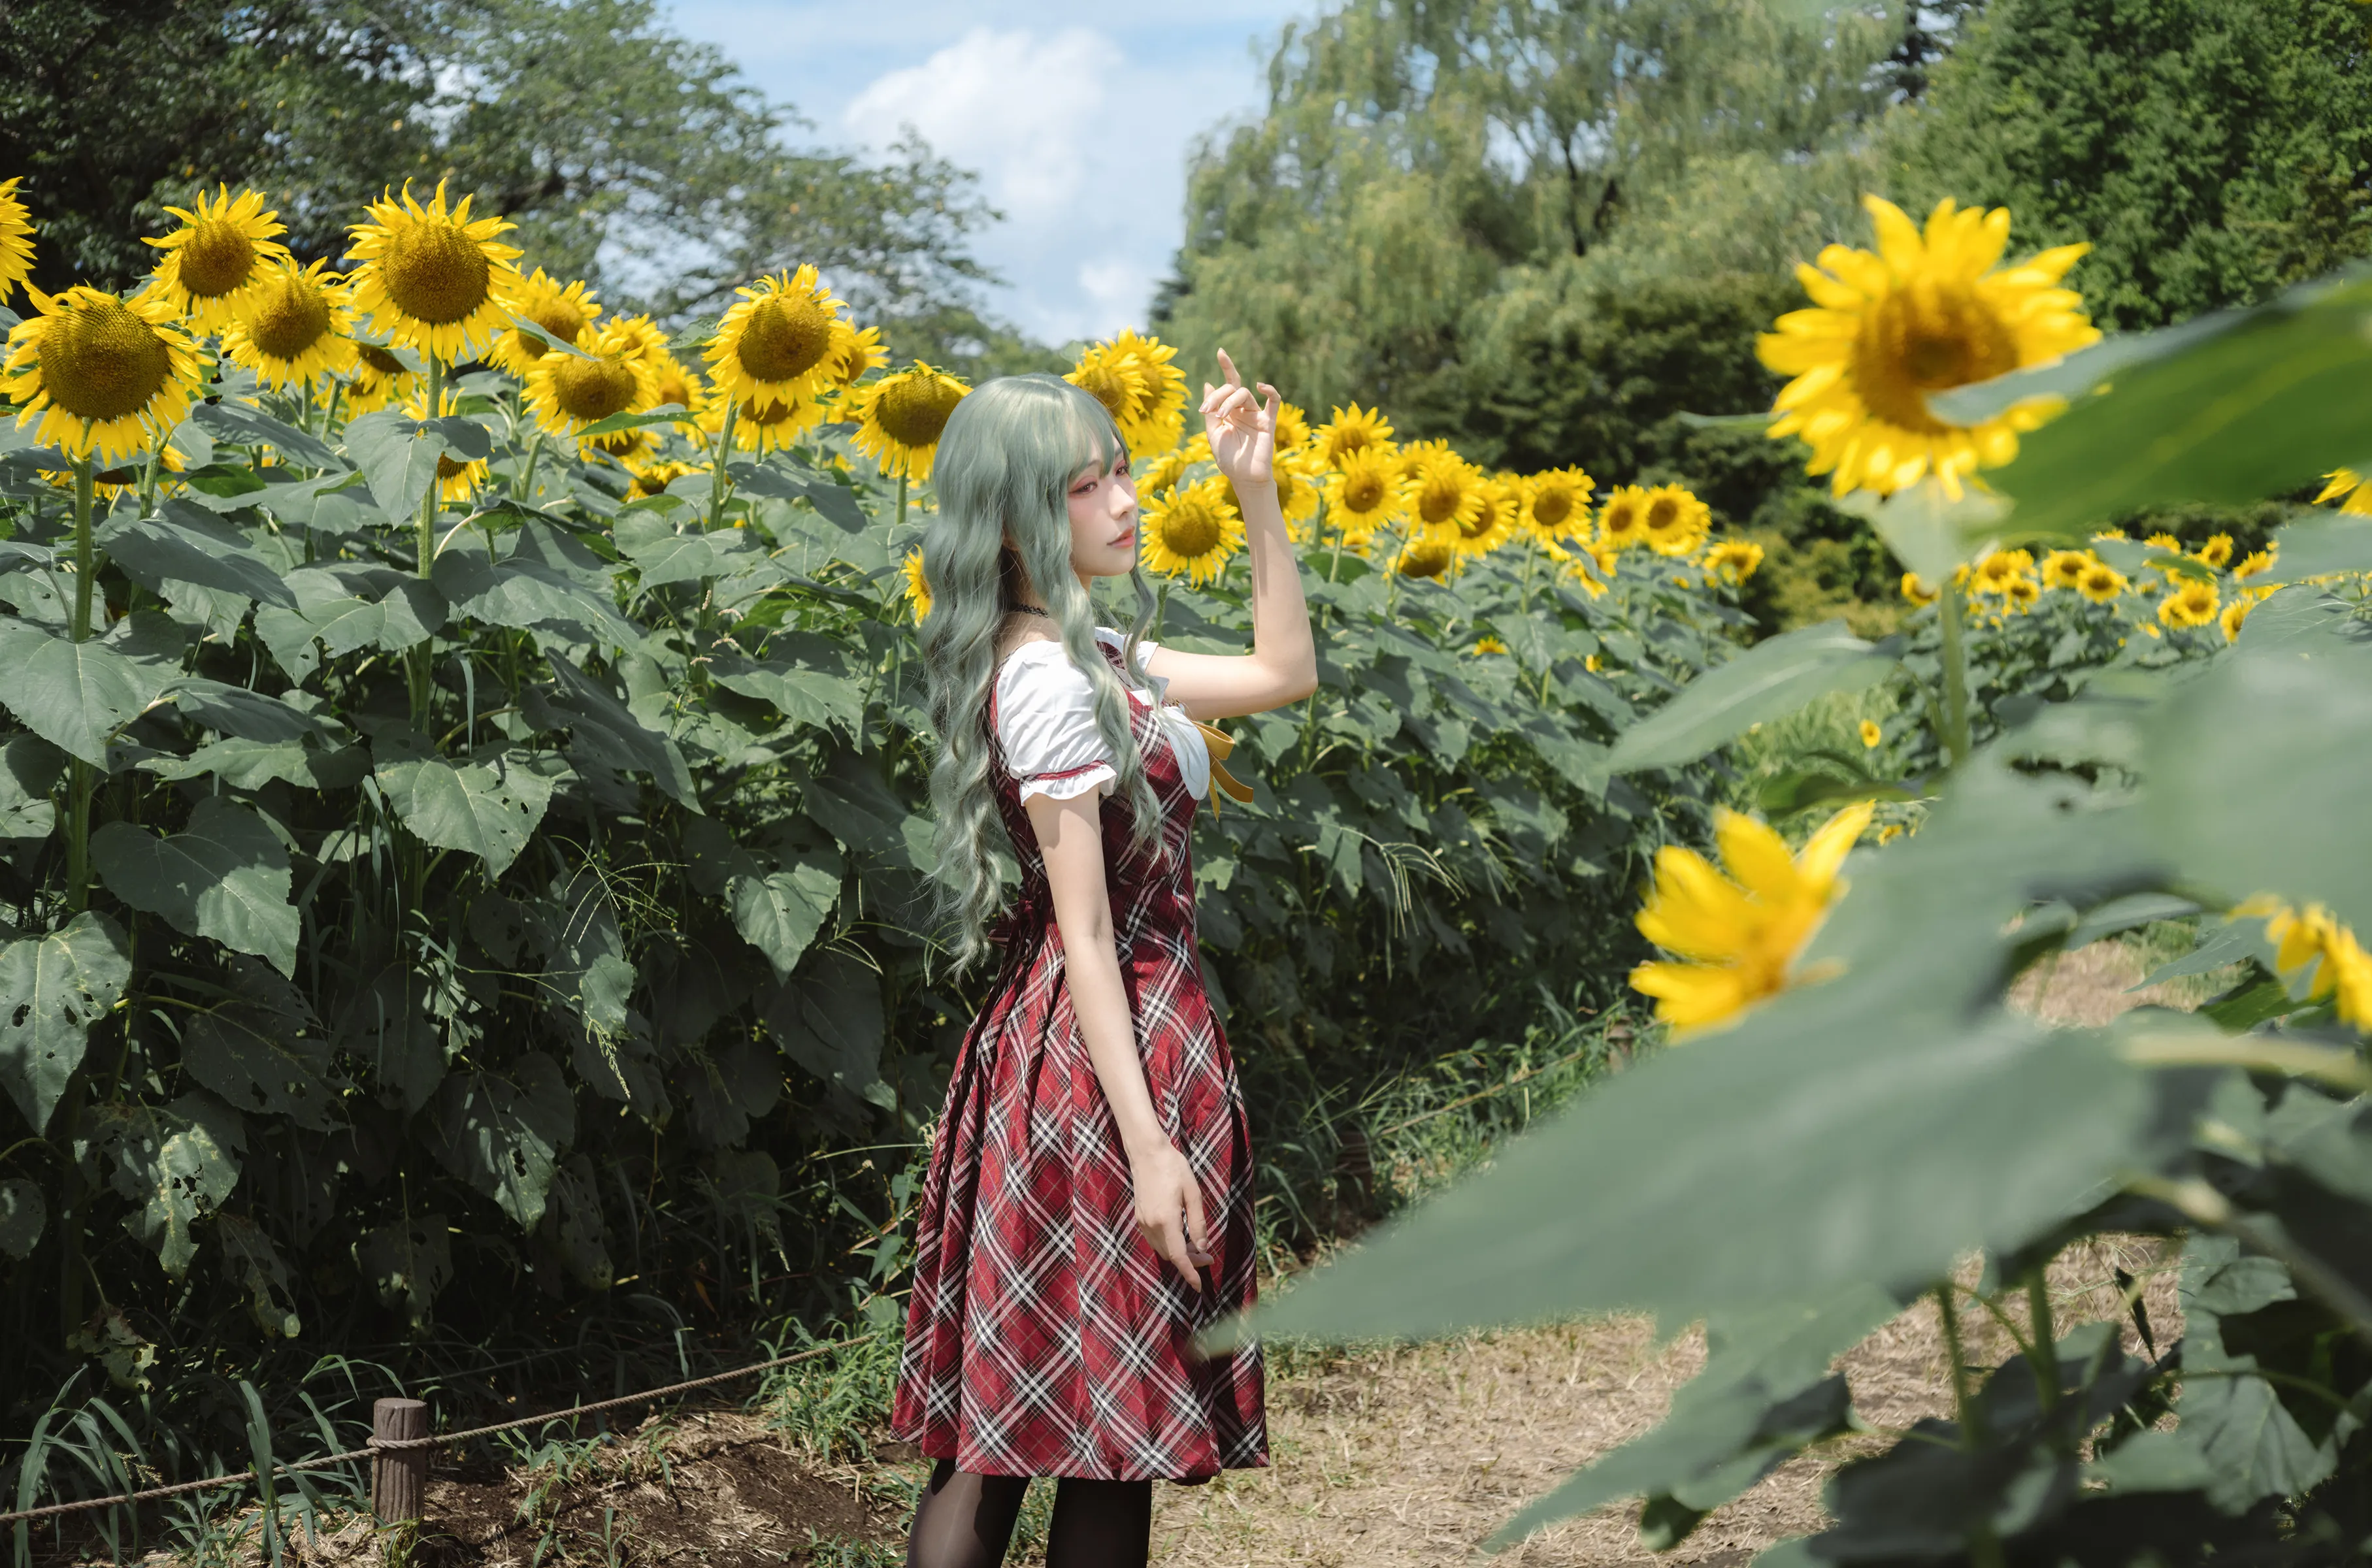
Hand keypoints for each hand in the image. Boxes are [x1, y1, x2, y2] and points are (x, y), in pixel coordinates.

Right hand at [1128, 1141, 1212, 1290]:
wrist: (1147, 1153)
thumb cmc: (1174, 1168)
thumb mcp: (1193, 1193)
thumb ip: (1198, 1222)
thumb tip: (1202, 1246)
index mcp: (1167, 1220)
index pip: (1179, 1256)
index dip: (1189, 1273)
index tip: (1198, 1286)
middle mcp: (1151, 1225)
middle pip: (1171, 1256)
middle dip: (1189, 1261)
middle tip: (1207, 1256)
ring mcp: (1143, 1222)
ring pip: (1162, 1250)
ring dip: (1179, 1253)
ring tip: (1196, 1245)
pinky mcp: (1140, 1217)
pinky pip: (1155, 1240)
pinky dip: (1169, 1244)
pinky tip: (1181, 1235)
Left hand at [1200, 347, 1277, 490]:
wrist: (1243, 479)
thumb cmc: (1229, 460)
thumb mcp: (1213, 433)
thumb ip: (1211, 410)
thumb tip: (1209, 383)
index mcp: (1230, 411)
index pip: (1229, 385)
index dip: (1226, 367)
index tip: (1220, 351)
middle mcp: (1243, 410)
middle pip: (1232, 388)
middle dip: (1217, 396)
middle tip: (1208, 411)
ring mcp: (1256, 415)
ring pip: (1244, 394)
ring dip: (1229, 400)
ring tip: (1220, 415)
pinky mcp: (1268, 422)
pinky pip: (1273, 402)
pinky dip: (1269, 391)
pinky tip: (1260, 386)